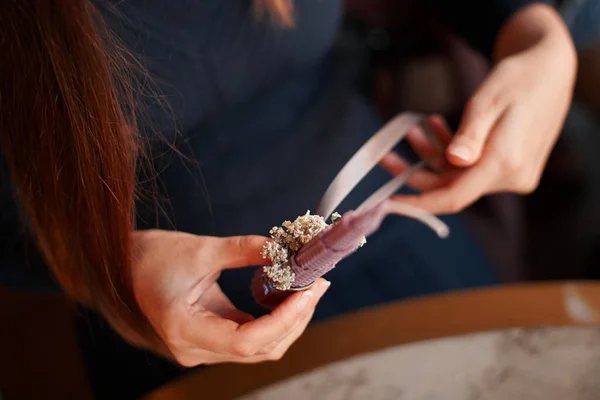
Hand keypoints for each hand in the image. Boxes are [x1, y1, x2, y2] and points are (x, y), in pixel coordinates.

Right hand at [129, 230, 329, 366]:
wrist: (123, 268)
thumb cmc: (151, 258)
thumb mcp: (200, 249)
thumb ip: (246, 250)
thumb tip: (286, 248)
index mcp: (184, 330)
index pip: (245, 341)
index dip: (284, 319)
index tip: (308, 290)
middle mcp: (194, 349)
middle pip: (259, 349)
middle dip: (295, 318)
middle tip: (318, 283)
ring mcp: (202, 349)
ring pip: (258, 348)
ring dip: (288, 321)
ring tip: (309, 287)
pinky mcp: (210, 340)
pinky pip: (250, 339)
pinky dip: (273, 320)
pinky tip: (288, 295)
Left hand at [381, 4, 576, 214]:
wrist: (549, 70)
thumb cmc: (519, 79)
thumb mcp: (488, 102)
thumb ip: (470, 136)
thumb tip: (454, 162)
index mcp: (506, 163)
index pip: (455, 197)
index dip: (419, 203)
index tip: (389, 202)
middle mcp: (511, 177)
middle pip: (451, 187)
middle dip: (416, 172)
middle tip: (386, 154)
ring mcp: (511, 175)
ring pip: (458, 176)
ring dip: (432, 155)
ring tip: (413, 129)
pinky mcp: (508, 167)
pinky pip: (470, 167)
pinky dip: (450, 150)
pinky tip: (435, 125)